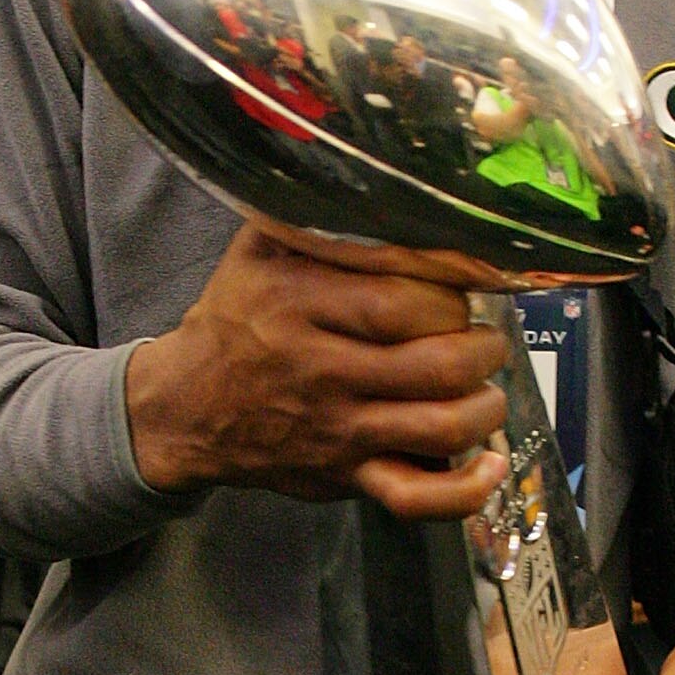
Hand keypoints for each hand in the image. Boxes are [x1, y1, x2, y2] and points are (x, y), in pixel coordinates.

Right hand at [125, 222, 508, 520]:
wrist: (184, 409)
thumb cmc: (234, 321)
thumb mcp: (257, 251)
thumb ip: (316, 215)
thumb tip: (383, 177)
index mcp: (300, 305)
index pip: (406, 301)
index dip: (455, 294)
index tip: (464, 287)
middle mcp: (321, 371)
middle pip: (438, 363)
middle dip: (483, 347)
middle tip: (485, 335)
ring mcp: (337, 431)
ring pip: (442, 426)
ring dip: (486, 404)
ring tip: (485, 385)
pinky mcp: (345, 476)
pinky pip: (416, 497)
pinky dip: (466, 490)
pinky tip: (490, 465)